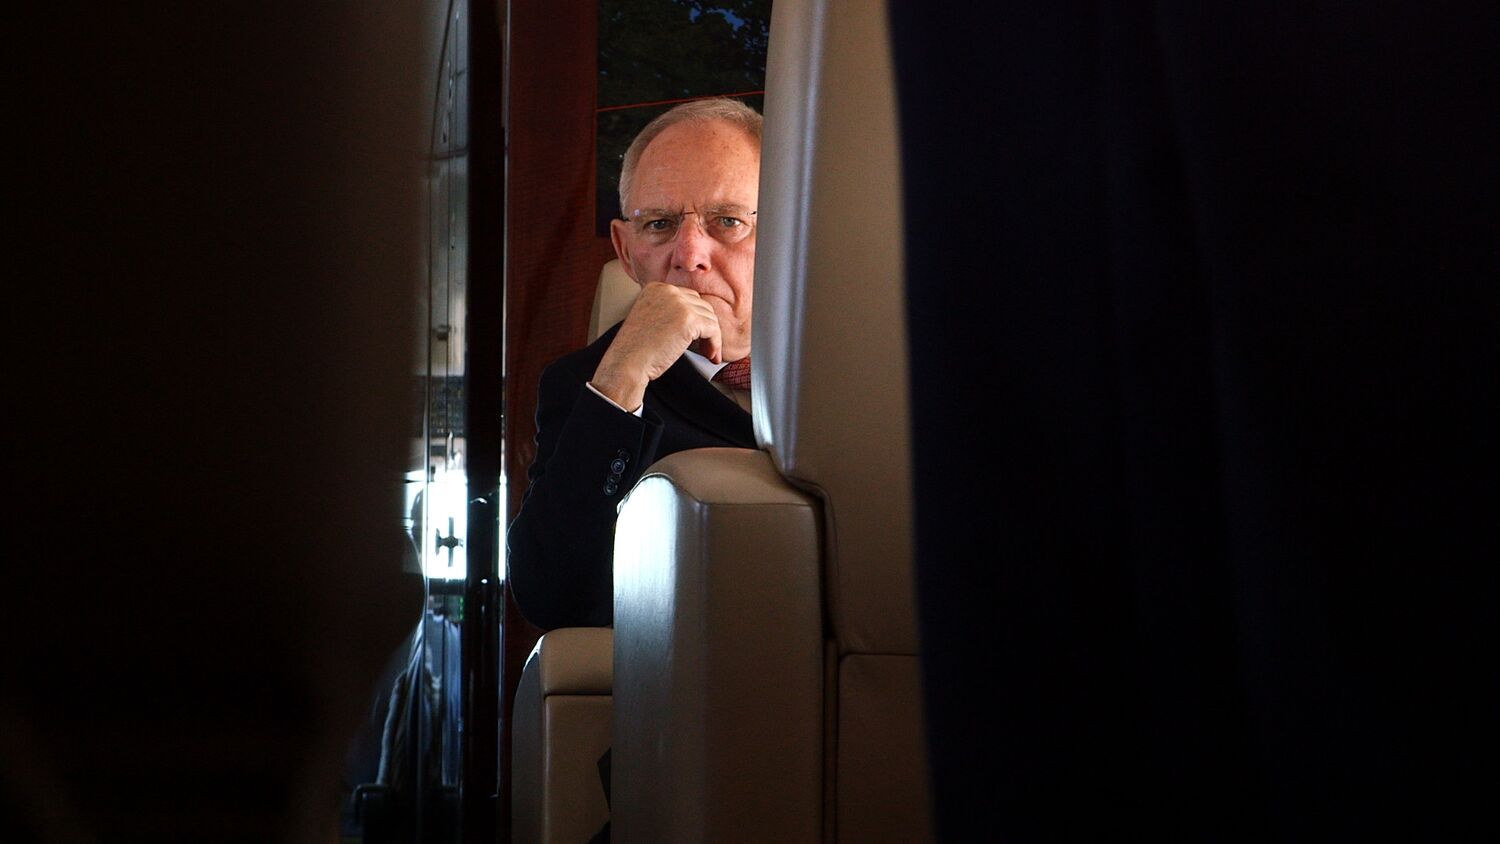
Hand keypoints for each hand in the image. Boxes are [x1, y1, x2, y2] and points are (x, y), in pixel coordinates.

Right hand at [590, 282, 721, 409]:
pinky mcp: (690, 319)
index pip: (687, 298)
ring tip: (709, 354)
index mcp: (656, 288)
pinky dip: (715, 344)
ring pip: (709, 318)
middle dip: (706, 327)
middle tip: (707, 348)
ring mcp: (679, 303)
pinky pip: (713, 330)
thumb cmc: (635, 349)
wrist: (627, 362)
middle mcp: (668, 291)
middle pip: (701, 306)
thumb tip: (697, 319)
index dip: (696, 318)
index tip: (698, 336)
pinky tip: (711, 356)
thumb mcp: (649, 319)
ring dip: (712, 338)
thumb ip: (669, 312)